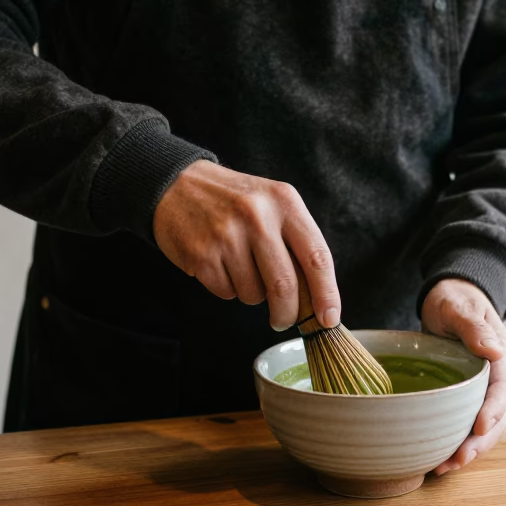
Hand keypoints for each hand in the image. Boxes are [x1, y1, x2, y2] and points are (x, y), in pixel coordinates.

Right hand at [153, 160, 340, 330]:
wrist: (177, 185)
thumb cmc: (234, 202)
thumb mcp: (272, 204)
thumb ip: (296, 242)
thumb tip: (316, 299)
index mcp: (284, 202)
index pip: (317, 257)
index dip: (327, 294)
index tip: (329, 318)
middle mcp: (257, 216)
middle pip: (285, 286)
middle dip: (288, 313)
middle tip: (284, 320)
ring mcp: (227, 235)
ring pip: (254, 294)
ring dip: (251, 293)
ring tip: (239, 266)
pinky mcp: (201, 254)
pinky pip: (226, 292)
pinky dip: (227, 288)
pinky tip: (219, 264)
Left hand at [421, 278, 505, 474]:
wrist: (451, 299)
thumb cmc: (455, 299)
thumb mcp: (460, 307)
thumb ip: (475, 328)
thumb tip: (495, 351)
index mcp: (502, 357)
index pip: (502, 388)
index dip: (493, 410)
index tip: (478, 426)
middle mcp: (498, 378)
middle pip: (498, 416)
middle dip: (480, 441)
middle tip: (458, 459)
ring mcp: (484, 390)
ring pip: (486, 428)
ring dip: (470, 449)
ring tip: (447, 467)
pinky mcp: (469, 398)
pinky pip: (468, 425)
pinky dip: (458, 444)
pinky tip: (439, 460)